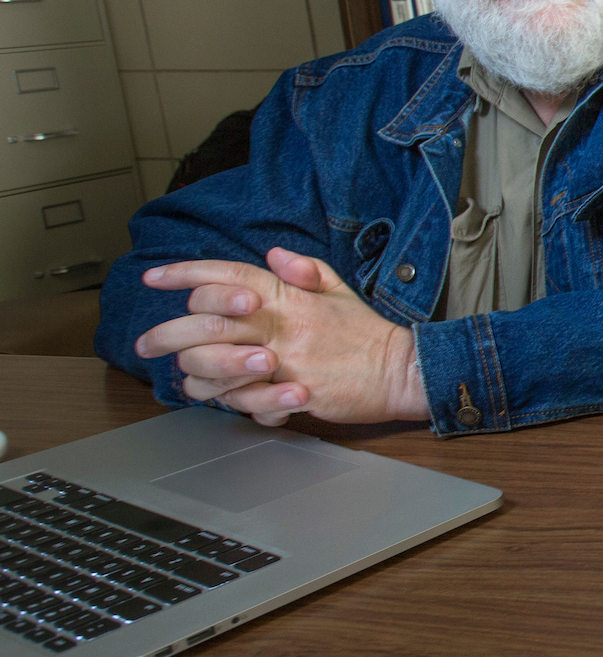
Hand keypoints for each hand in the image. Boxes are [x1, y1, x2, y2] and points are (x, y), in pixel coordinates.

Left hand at [135, 247, 429, 426]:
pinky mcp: (294, 391)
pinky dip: (231, 402)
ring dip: (194, 374)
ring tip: (187, 380)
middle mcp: (283, 323)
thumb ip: (306, 271)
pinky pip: (243, 400)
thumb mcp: (340, 291)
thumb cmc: (368, 335)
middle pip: (207, 319)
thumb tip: (274, 254)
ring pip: (214, 364)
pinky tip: (228, 400)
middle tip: (145, 343)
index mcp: (291, 295)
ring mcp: (287, 358)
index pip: (228, 273)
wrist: (403, 371)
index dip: (186, 273)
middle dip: (167, 332)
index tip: (154, 277)